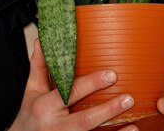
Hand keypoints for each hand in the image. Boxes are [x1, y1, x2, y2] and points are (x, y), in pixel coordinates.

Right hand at [9, 39, 136, 130]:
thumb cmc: (30, 115)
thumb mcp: (31, 91)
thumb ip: (39, 67)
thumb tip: (41, 41)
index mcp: (45, 106)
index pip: (70, 93)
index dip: (91, 84)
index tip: (111, 74)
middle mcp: (54, 126)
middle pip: (84, 119)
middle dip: (107, 110)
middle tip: (128, 97)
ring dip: (115, 130)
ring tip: (134, 119)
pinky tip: (131, 130)